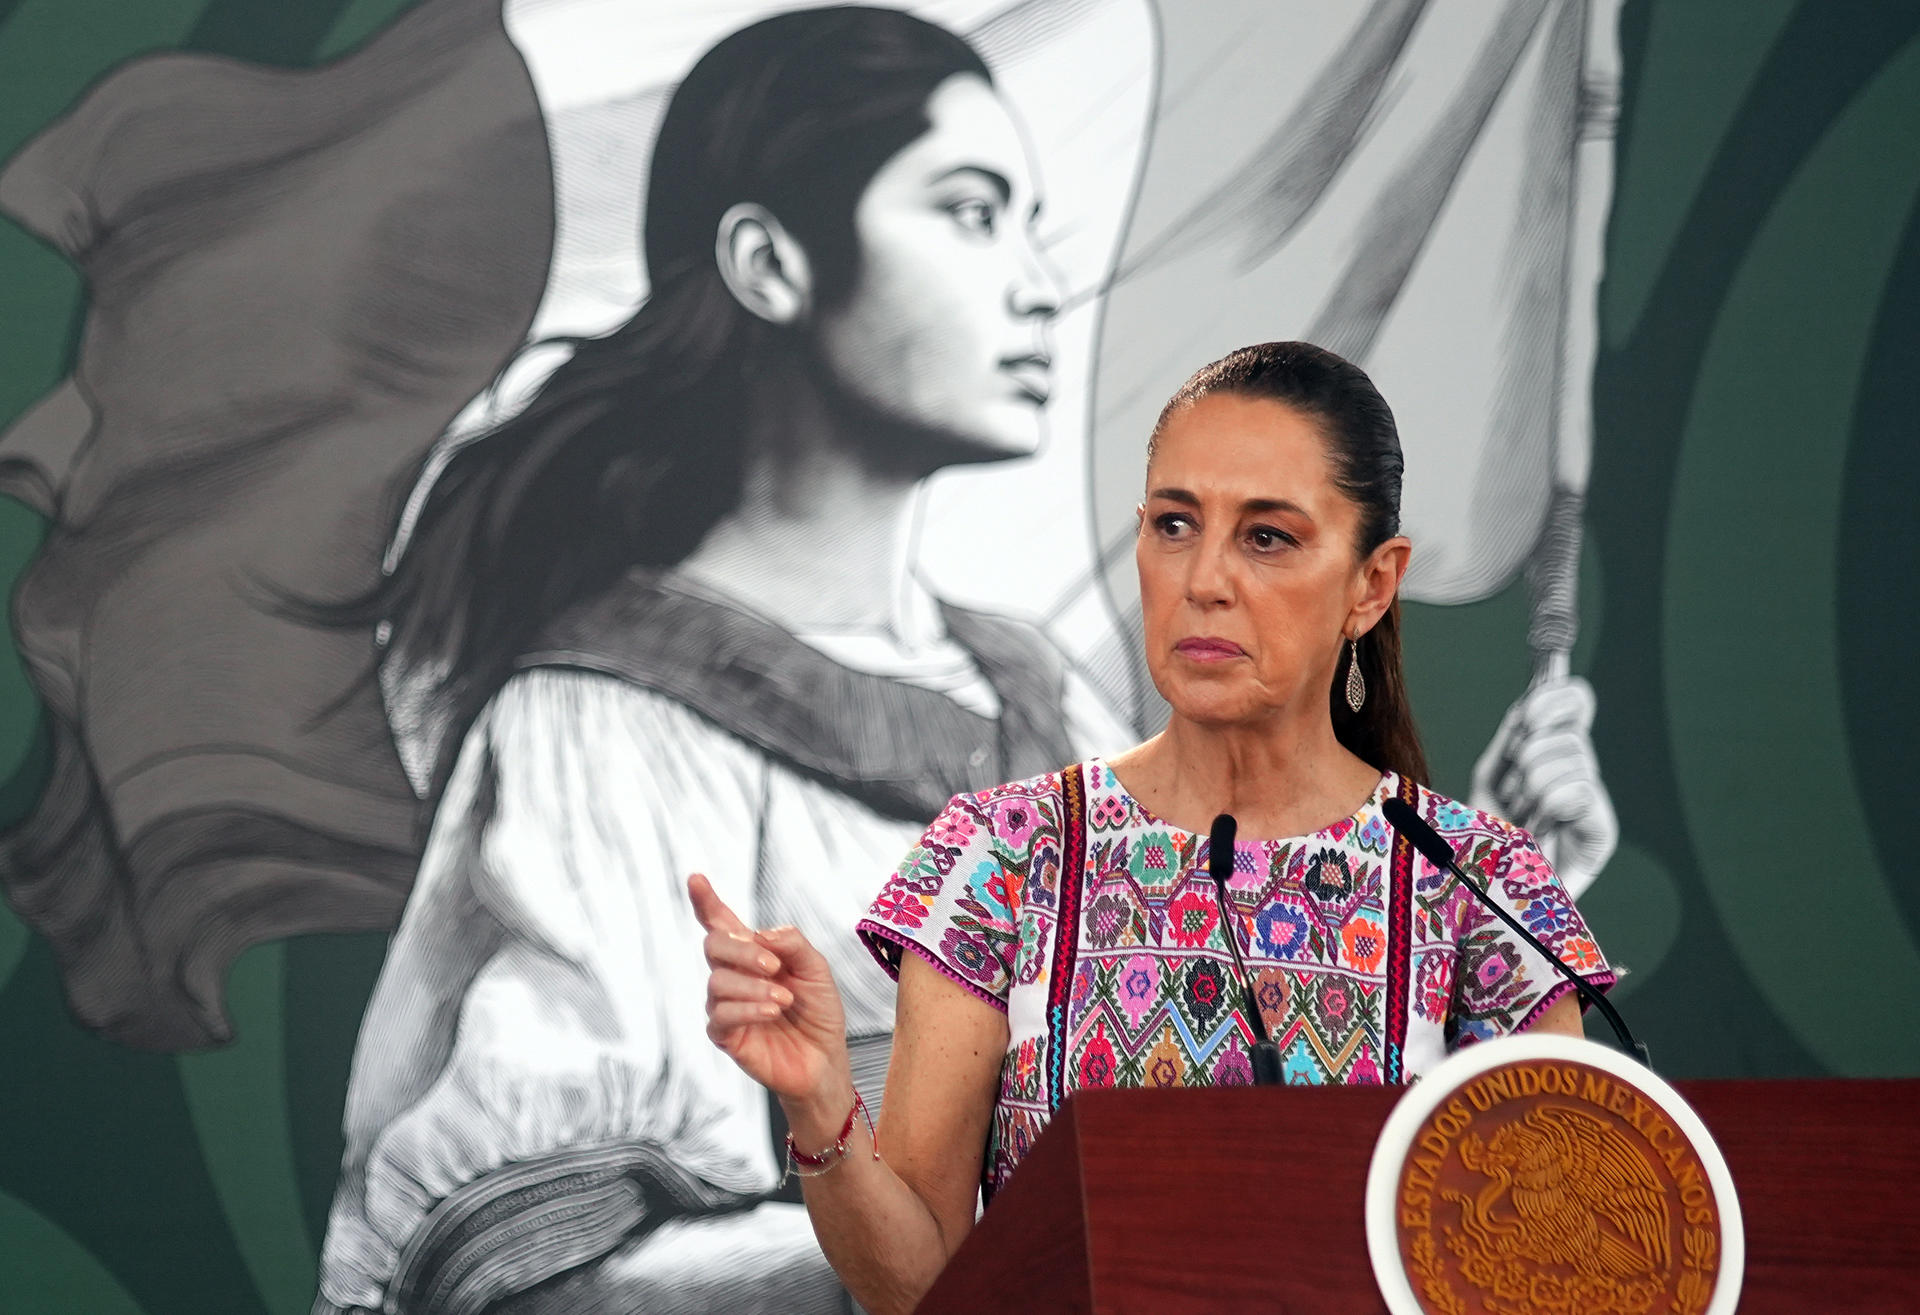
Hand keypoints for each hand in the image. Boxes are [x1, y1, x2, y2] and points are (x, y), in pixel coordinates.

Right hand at [688, 872, 851, 1107]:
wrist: (825, 1060)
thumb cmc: (818, 1012)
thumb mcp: (816, 969)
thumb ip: (791, 944)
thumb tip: (759, 934)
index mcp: (753, 954)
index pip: (722, 923)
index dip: (706, 901)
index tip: (696, 878)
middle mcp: (733, 976)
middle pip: (714, 944)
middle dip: (741, 950)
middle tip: (773, 966)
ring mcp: (726, 1005)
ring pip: (717, 982)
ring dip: (754, 987)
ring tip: (784, 1001)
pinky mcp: (726, 1036)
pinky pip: (721, 1016)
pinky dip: (749, 1009)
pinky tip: (772, 1012)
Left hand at [1469, 675, 1617, 898]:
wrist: (1476, 888)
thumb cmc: (1480, 835)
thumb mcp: (1491, 774)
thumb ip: (1514, 736)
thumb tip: (1531, 705)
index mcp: (1555, 753)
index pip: (1577, 701)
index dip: (1558, 697)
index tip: (1526, 715)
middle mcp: (1579, 772)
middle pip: (1570, 731)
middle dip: (1528, 755)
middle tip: (1511, 790)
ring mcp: (1591, 804)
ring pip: (1574, 756)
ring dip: (1533, 784)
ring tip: (1519, 815)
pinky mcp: (1599, 836)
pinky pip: (1583, 790)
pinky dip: (1553, 802)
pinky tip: (1539, 826)